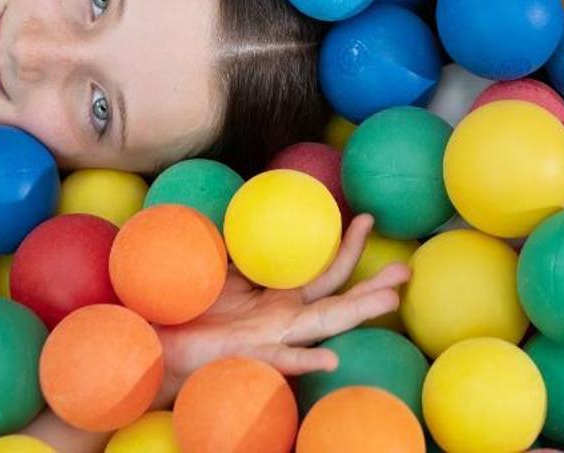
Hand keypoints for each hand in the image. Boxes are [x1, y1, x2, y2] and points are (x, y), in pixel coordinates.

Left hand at [156, 215, 408, 392]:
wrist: (158, 338)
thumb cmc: (188, 304)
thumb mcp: (216, 262)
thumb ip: (237, 239)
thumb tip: (247, 202)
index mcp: (278, 297)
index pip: (324, 271)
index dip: (346, 246)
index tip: (367, 218)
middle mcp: (283, 319)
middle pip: (338, 299)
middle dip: (373, 285)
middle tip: (406, 269)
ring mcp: (271, 338)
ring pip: (323, 325)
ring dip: (357, 313)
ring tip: (390, 303)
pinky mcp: (250, 355)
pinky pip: (282, 360)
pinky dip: (306, 360)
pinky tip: (331, 358)